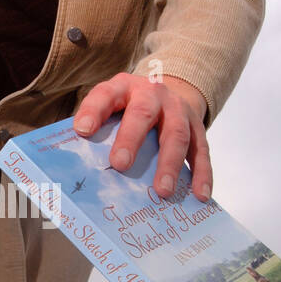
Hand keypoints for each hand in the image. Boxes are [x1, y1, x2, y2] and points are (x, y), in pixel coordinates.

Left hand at [73, 71, 211, 200]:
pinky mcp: (197, 126)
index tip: (82, 130)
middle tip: (120, 165)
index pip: (105, 95)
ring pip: (176, 134)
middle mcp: (152, 94)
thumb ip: (98, 127)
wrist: (165, 94)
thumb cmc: (128, 108)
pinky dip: (201, 174)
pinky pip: (201, 151)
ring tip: (163, 191)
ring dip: (170, 164)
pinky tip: (199, 194)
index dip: (94, 111)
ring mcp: (178, 109)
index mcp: (123, 87)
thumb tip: (79, 166)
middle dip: (131, 139)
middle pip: (143, 114)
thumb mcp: (111, 107)